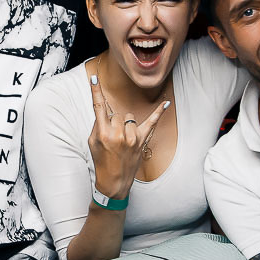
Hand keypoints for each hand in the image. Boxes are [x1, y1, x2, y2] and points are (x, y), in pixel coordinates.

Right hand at [87, 72, 168, 199]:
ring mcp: (132, 138)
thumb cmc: (101, 161)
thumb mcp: (93, 143)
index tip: (94, 77)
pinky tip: (166, 103)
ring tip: (122, 140)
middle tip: (112, 138)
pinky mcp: (142, 141)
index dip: (96, 91)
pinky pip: (152, 122)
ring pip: (129, 117)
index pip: (98, 107)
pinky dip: (159, 112)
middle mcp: (119, 134)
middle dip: (113, 122)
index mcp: (103, 134)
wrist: (114, 181)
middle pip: (116, 114)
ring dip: (125, 125)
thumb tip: (105, 110)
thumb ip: (98, 125)